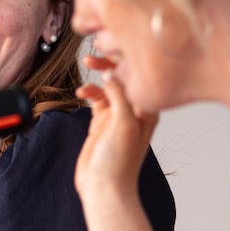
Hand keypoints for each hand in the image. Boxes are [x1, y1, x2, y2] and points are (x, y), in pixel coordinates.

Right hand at [75, 56, 158, 200]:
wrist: (103, 187)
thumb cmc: (120, 162)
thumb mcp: (124, 123)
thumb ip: (120, 95)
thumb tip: (112, 71)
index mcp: (148, 107)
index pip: (141, 74)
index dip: (128, 56)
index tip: (113, 43)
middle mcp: (135, 108)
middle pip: (125, 75)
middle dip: (111, 61)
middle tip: (96, 52)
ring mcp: (117, 114)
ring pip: (108, 83)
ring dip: (98, 73)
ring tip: (87, 64)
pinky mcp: (101, 121)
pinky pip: (96, 96)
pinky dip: (89, 90)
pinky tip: (81, 91)